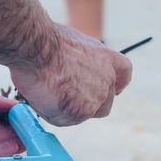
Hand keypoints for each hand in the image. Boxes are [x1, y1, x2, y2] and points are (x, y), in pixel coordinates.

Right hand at [9, 24, 131, 126]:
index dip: (117, 83)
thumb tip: (68, 69)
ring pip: (82, 114)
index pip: (123, 72)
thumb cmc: (45, 41)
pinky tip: (40, 97)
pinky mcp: (81, 112)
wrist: (37, 48)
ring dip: (64, 108)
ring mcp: (96, 98)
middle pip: (104, 103)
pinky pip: (63, 120)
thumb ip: (79, 59)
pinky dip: (50, 113)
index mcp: (104, 57)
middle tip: (62, 95)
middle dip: (86, 104)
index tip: (112, 89)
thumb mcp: (71, 41)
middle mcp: (106, 80)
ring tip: (44, 90)